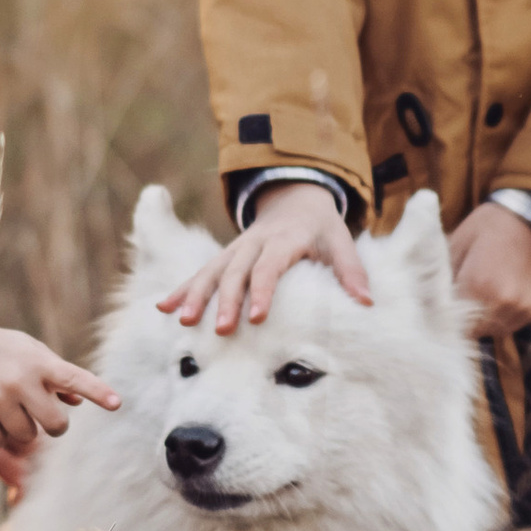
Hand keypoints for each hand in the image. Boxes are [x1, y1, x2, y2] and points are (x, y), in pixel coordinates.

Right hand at [0, 301, 118, 471]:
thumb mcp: (28, 351)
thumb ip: (55, 375)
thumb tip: (77, 402)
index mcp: (37, 361)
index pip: (74, 378)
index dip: (97, 392)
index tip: (117, 404)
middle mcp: (18, 379)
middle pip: (56, 425)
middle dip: (55, 426)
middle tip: (45, 417)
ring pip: (28, 437)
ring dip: (23, 429)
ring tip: (9, 408)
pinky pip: (0, 442)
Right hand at [162, 181, 372, 334]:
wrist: (295, 199)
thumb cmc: (322, 229)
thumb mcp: (340, 242)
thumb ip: (351, 271)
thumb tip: (367, 302)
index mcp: (284, 240)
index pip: (270, 267)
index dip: (262, 290)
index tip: (256, 317)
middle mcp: (254, 243)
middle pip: (236, 272)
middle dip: (226, 301)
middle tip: (221, 331)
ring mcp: (235, 250)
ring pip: (211, 271)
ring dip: (196, 295)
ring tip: (183, 321)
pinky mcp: (224, 257)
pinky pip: (199, 272)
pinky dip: (180, 289)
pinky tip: (162, 308)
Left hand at [446, 202, 530, 336]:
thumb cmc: (489, 226)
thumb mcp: (457, 243)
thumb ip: (443, 276)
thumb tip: (427, 298)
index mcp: (477, 284)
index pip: (450, 320)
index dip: (442, 316)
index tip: (437, 308)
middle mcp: (501, 302)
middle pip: (470, 330)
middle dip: (461, 321)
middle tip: (455, 305)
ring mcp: (519, 308)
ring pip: (490, 331)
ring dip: (481, 322)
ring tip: (476, 300)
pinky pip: (508, 326)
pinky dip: (499, 319)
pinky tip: (493, 300)